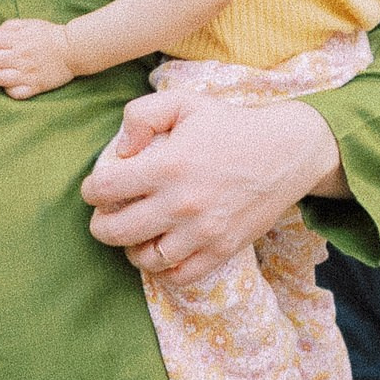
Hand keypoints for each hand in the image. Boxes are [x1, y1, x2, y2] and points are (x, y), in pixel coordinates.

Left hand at [0, 16, 75, 97]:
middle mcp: (20, 57)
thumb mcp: (28, 23)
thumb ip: (8, 27)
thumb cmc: (48, 35)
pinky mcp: (34, 87)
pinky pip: (14, 93)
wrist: (73, 50)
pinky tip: (7, 83)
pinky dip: (7, 89)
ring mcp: (27, 74)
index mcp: (18, 39)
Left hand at [83, 91, 345, 284]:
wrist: (287, 151)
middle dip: (101, 225)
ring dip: (131, 249)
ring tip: (135, 234)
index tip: (97, 188)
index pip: (105, 189)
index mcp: (168, 166)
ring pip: (145, 259)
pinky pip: (181, 276)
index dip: (92, 189)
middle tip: (106, 216)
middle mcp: (182, 203)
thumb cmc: (230, 125)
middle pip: (116, 232)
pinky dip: (164, 269)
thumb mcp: (184, 103)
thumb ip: (141, 116)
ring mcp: (203, 231)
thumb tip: (120, 151)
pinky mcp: (223, 249)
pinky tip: (163, 250)